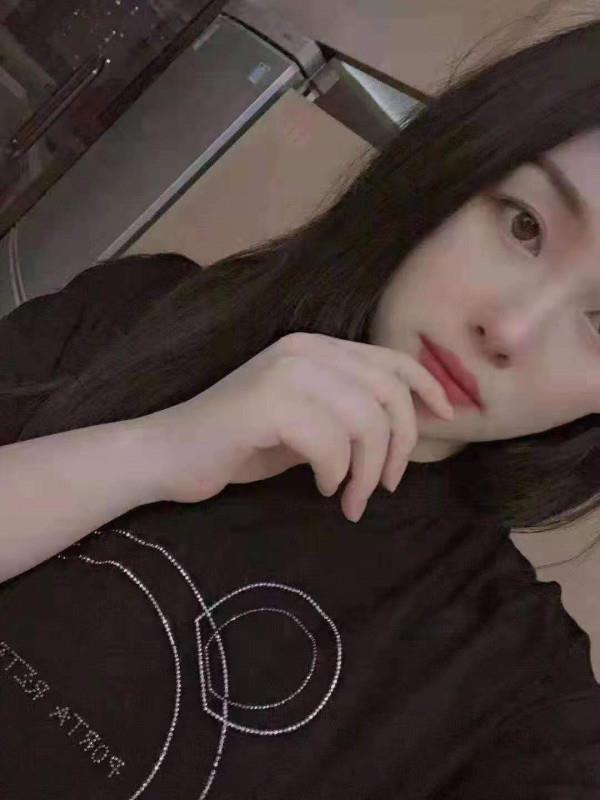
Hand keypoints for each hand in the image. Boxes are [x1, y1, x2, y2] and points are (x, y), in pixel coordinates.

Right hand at [142, 332, 453, 521]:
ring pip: (365, 422)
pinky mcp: (267, 404)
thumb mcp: (307, 422)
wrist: (169, 454)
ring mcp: (284, 373)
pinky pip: (331, 443)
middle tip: (383, 487)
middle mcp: (303, 350)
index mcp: (315, 348)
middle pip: (387, 395)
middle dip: (398, 448)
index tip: (447, 420)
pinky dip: (335, 473)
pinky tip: (320, 487)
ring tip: (349, 497)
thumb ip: (349, 413)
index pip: (390, 360)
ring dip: (367, 472)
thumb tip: (407, 426)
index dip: (427, 388)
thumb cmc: (240, 444)